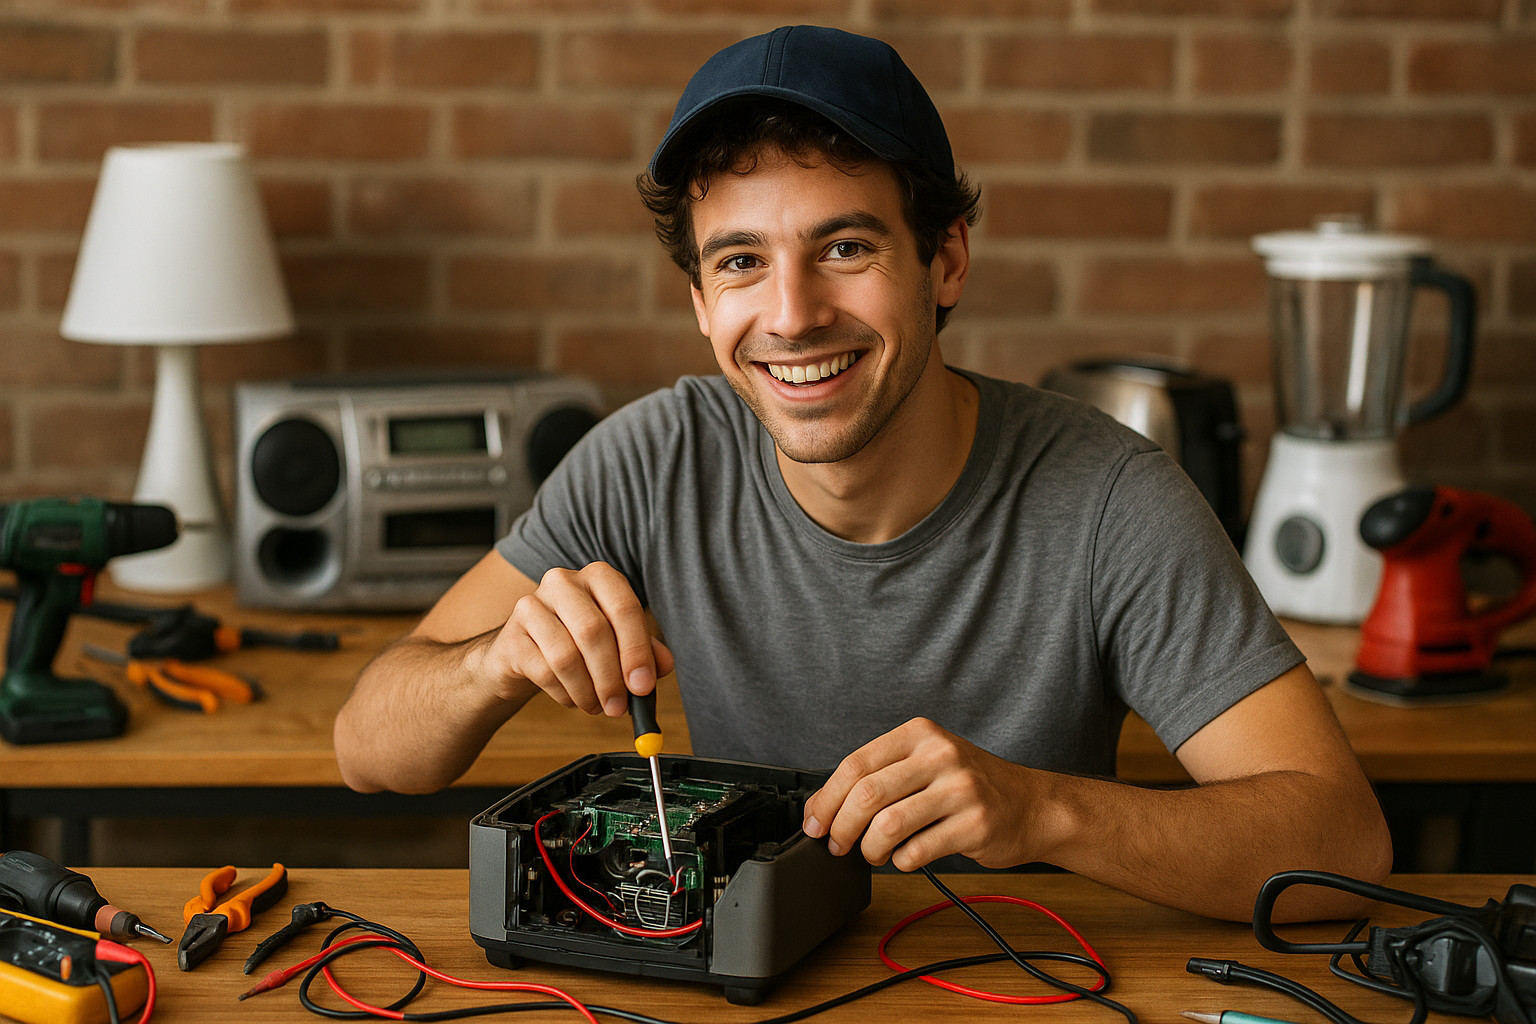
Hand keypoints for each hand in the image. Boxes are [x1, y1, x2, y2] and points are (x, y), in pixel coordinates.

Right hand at [479, 562, 673, 717]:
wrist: (522, 655)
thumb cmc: (577, 644)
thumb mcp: (616, 644)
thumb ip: (644, 651)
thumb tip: (665, 665)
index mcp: (598, 577)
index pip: (624, 608)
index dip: (637, 651)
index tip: (643, 686)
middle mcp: (563, 582)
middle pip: (594, 631)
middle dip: (611, 677)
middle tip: (619, 707)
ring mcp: (531, 605)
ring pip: (566, 655)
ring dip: (587, 691)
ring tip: (596, 706)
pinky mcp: (510, 636)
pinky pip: (543, 671)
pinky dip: (564, 694)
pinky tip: (571, 698)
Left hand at [801, 718, 1037, 870]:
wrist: (1033, 805)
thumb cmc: (971, 786)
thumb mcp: (928, 763)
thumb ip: (881, 777)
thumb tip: (823, 809)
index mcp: (920, 734)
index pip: (856, 764)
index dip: (826, 799)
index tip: (814, 823)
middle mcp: (940, 755)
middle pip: (867, 795)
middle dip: (842, 828)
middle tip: (837, 845)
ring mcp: (960, 790)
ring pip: (888, 826)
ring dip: (870, 849)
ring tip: (874, 853)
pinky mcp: (974, 825)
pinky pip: (916, 851)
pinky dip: (901, 861)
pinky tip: (907, 856)